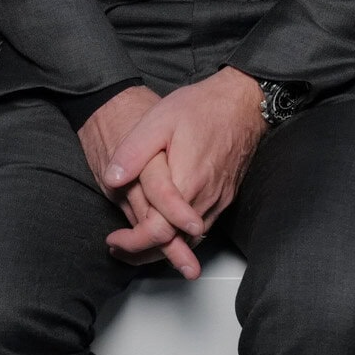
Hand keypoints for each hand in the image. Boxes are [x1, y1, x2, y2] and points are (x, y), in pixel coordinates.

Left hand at [102, 68, 265, 255]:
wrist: (243, 103)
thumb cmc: (201, 108)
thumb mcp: (158, 120)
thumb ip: (133, 152)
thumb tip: (112, 179)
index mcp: (186, 182)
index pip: (158, 231)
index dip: (132, 242)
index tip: (113, 240)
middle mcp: (205, 198)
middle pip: (174, 244)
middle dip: (142, 252)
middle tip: (118, 247)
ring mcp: (218, 200)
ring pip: (189, 240)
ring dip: (162, 247)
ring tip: (134, 243)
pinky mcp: (225, 198)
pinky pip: (202, 229)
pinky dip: (180, 237)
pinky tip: (164, 230)